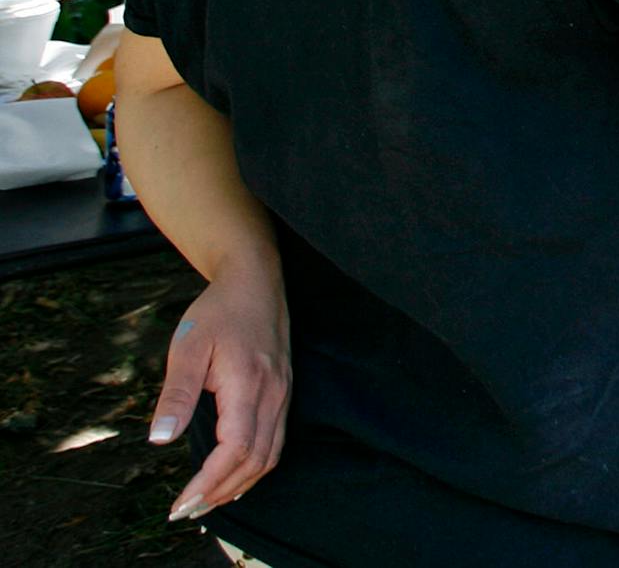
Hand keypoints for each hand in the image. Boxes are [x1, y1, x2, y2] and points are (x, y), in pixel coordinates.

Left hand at [148, 261, 290, 524]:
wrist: (256, 280)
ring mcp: (283, 394)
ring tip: (207, 502)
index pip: (235, 450)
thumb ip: (176, 394)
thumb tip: (160, 440)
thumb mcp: (187, 345)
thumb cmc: (218, 311)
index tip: (179, 503)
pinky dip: (255, 467)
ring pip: (270, 455)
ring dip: (240, 484)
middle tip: (186, 512)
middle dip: (221, 493)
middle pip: (256, 461)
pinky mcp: (283, 392)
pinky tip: (234, 475)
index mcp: (249, 384)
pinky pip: (275, 441)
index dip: (208, 483)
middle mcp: (273, 394)